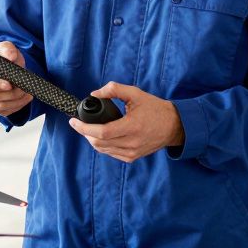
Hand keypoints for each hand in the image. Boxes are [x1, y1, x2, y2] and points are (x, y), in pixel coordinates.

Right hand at [0, 41, 32, 116]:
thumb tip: (10, 56)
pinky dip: (16, 104)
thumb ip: (8, 49)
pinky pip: (2, 110)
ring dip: (11, 97)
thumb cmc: (5, 57)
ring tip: (24, 90)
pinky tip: (26, 97)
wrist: (13, 70)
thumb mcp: (7, 48)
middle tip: (11, 84)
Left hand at [67, 82, 183, 162]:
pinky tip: (100, 136)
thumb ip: (114, 89)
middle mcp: (131, 142)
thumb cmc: (155, 108)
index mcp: (132, 127)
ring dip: (91, 139)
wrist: (173, 126)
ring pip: (103, 150)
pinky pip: (111, 153)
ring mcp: (132, 152)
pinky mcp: (132, 157)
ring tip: (87, 129)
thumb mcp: (135, 93)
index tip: (73, 121)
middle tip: (79, 123)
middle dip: (85, 133)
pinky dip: (102, 145)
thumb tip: (95, 94)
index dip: (84, 128)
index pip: (102, 132)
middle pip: (99, 143)